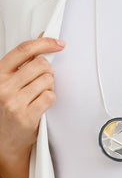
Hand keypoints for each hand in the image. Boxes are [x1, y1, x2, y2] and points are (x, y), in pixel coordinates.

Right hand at [0, 37, 64, 177]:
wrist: (5, 141)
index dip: (44, 42)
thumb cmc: (9, 108)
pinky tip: (40, 106)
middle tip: (42, 83)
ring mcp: (14, 102)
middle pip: (41, 64)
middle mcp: (3, 87)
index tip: (58, 44)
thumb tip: (44, 36)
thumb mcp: (11, 81)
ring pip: (48, 80)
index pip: (24, 49)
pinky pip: (50, 96)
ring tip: (37, 96)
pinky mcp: (26, 116)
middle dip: (48, 72)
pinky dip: (50, 99)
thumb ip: (25, 61)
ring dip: (49, 87)